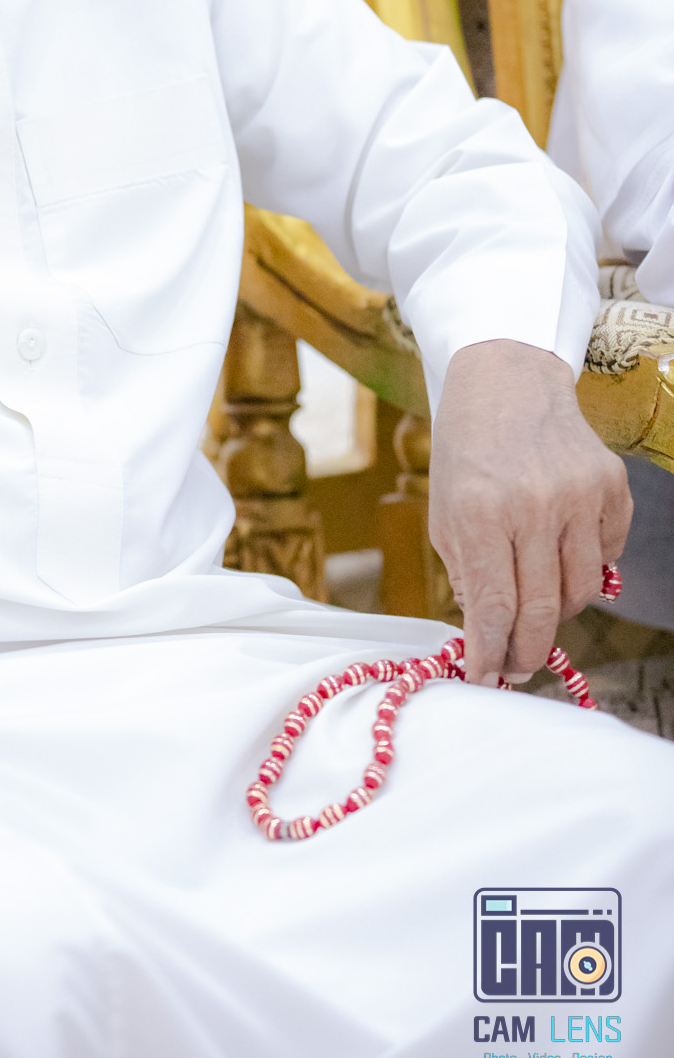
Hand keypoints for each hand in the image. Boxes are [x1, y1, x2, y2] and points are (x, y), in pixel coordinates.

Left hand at [428, 340, 631, 685]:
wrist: (507, 381)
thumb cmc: (466, 450)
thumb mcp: (445, 509)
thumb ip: (465, 573)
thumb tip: (486, 633)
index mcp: (482, 510)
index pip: (494, 605)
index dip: (490, 651)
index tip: (484, 676)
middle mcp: (535, 504)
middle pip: (543, 609)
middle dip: (526, 650)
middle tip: (515, 666)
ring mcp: (580, 495)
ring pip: (581, 591)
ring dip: (557, 612)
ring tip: (534, 607)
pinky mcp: (612, 487)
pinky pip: (606, 557)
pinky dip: (584, 569)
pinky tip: (558, 553)